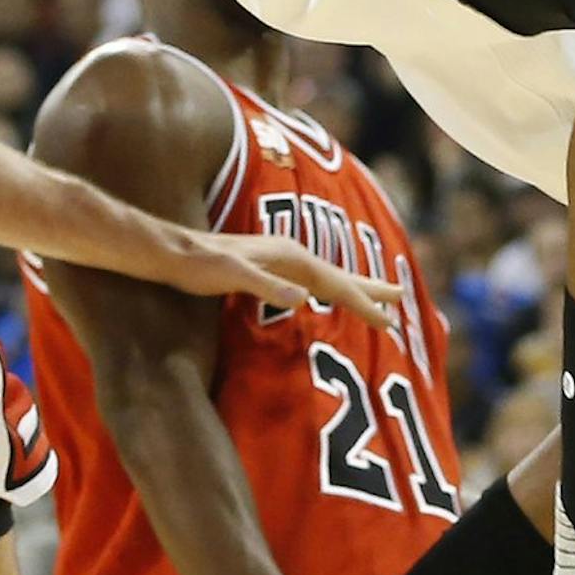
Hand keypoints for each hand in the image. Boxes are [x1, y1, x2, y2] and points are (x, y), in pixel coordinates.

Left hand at [165, 227, 402, 325]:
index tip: (389, 321)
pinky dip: (328, 287)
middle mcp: (288, 253)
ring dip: (352, 285)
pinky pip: (310, 279)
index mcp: (288, 255)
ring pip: (326, 274)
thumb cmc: (199, 267)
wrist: (172, 253)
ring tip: (376, 294)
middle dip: (368, 286)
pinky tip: (326, 294)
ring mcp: (279, 259)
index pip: (334, 282)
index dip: (362, 301)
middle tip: (401, 297)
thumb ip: (266, 286)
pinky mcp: (268, 267)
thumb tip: (303, 296)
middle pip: (338, 272)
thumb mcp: (231, 277)